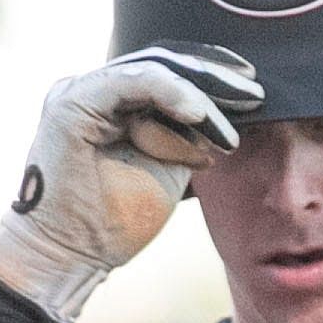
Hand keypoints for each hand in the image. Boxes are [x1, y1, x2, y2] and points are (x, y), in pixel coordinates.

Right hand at [0, 44, 260, 322]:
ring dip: (199, 93)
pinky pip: (131, 83)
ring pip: (151, 70)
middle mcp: (94, 91)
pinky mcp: (72, 104)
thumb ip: (187, 136)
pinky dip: (170, 93)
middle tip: (254, 91)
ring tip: (234, 113)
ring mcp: (79, 93)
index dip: (211, 77)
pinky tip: (200, 112)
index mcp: (111, 103)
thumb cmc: (112, 224)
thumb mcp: (166, 169)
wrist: (69, 258)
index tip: (251, 94)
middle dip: (213, 75)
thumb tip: (225, 114)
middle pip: (162, 63)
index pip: (167, 73)